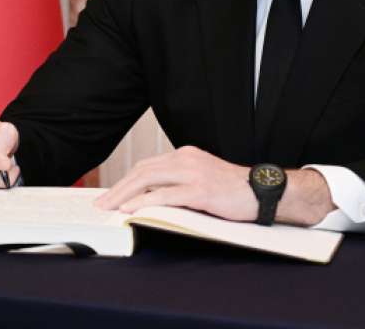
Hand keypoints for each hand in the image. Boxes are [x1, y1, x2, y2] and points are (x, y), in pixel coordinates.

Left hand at [94, 146, 336, 225]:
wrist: (262, 191)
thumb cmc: (233, 191)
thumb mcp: (201, 182)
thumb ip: (178, 185)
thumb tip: (148, 200)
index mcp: (185, 155)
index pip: (147, 166)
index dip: (126, 181)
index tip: (111, 196)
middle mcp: (186, 159)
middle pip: (143, 171)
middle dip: (119, 189)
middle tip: (102, 205)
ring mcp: (193, 173)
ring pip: (149, 180)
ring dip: (125, 195)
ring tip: (110, 209)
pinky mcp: (201, 190)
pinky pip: (166, 195)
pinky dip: (145, 202)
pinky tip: (132, 210)